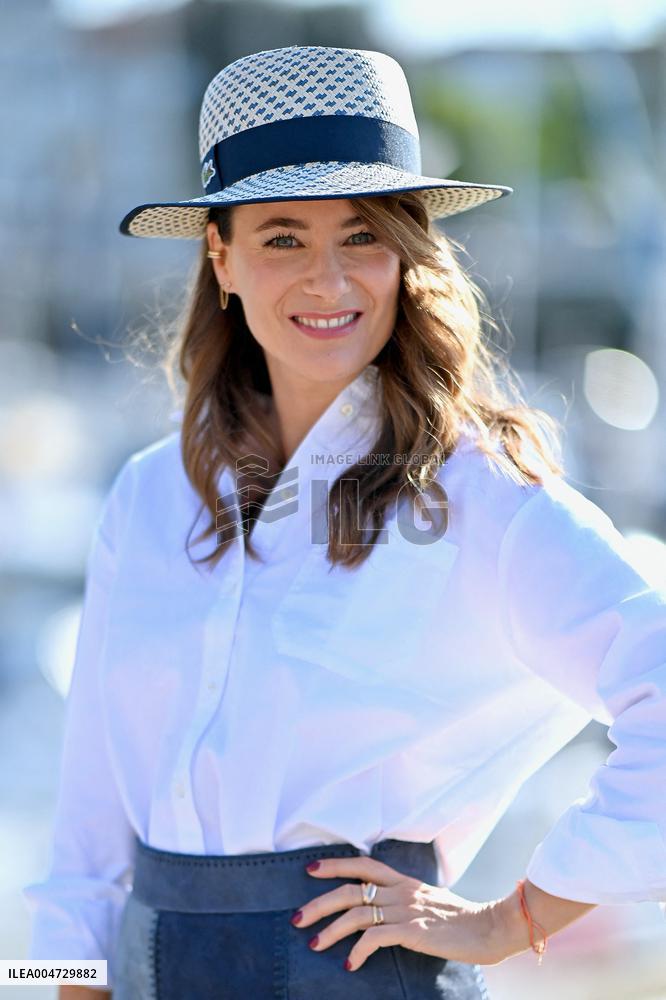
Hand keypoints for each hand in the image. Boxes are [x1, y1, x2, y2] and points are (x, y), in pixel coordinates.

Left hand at [291, 855, 508, 971]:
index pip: (362, 864)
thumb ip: (407, 900)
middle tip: (296, 918)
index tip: (310, 870)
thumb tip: (385, 909)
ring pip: (355, 913)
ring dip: (329, 930)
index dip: (334, 865)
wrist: (491, 927)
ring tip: (314, 944)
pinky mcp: (413, 931)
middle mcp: (400, 891)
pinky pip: (374, 938)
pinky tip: (349, 964)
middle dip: (318, 903)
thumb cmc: (463, 919)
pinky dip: (357, 951)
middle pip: (349, 890)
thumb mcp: (430, 901)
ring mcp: (406, 910)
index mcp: (404, 881)